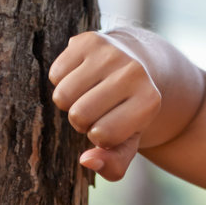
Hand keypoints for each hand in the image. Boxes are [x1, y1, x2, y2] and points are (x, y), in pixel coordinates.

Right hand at [49, 30, 161, 181]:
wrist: (137, 64)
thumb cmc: (129, 111)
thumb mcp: (128, 141)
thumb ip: (114, 164)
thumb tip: (87, 161)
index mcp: (150, 102)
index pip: (102, 136)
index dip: (99, 136)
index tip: (112, 125)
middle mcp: (134, 73)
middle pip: (79, 116)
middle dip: (82, 121)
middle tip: (98, 109)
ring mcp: (112, 54)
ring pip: (62, 96)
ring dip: (69, 102)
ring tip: (89, 94)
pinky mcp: (89, 40)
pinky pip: (55, 75)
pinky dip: (62, 81)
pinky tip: (82, 76)